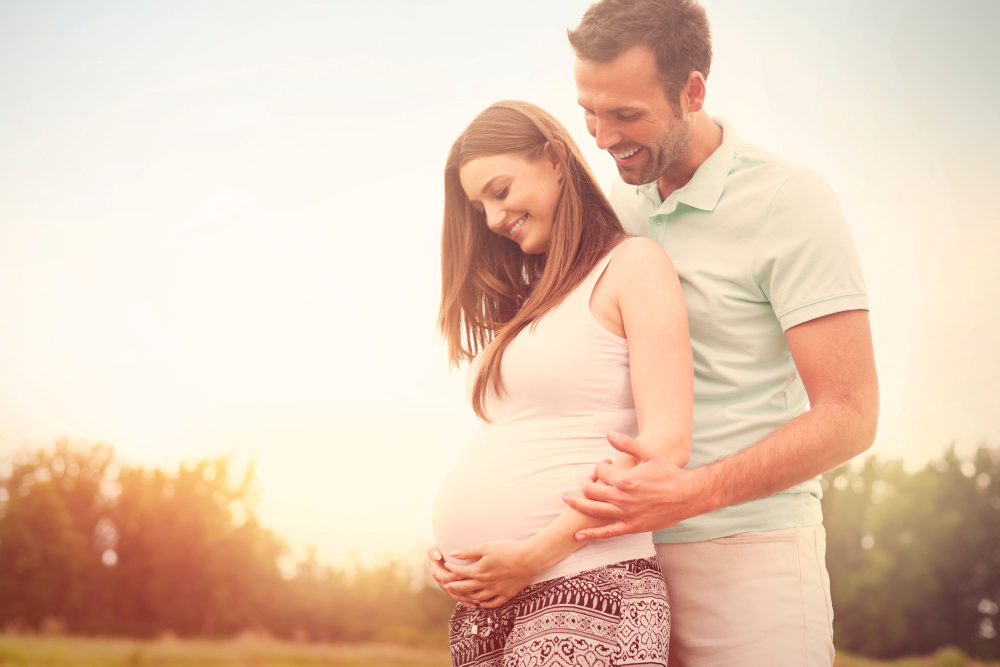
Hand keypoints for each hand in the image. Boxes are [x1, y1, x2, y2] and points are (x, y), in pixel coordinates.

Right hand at [426, 546, 476, 608]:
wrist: (441, 554)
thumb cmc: (439, 549)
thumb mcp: (434, 548)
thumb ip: (433, 551)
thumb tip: (437, 556)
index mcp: (436, 571)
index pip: (443, 577)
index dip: (451, 577)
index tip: (461, 576)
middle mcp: (441, 581)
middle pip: (451, 589)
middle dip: (462, 591)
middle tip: (473, 591)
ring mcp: (447, 587)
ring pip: (456, 595)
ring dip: (466, 598)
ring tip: (477, 600)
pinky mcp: (453, 590)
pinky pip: (459, 598)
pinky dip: (467, 602)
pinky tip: (475, 605)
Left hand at [443, 539, 541, 608]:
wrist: (530, 558)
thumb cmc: (509, 549)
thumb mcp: (487, 546)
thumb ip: (468, 551)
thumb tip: (452, 553)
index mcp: (479, 571)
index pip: (459, 573)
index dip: (451, 569)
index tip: (447, 565)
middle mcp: (485, 584)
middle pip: (465, 588)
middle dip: (454, 587)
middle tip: (447, 585)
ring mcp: (496, 591)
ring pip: (477, 598)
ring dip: (467, 597)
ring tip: (462, 594)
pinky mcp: (506, 594)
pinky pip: (493, 604)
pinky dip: (485, 604)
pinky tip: (481, 602)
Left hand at [563, 430, 704, 540]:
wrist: (686, 496)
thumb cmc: (668, 473)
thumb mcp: (649, 454)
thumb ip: (627, 444)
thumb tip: (608, 433)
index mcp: (625, 479)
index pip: (599, 471)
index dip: (599, 465)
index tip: (606, 464)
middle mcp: (622, 497)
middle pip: (590, 489)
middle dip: (585, 482)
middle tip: (587, 480)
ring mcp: (626, 514)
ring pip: (593, 510)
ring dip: (577, 503)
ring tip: (567, 499)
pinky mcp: (631, 527)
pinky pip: (607, 532)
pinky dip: (591, 534)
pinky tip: (578, 535)